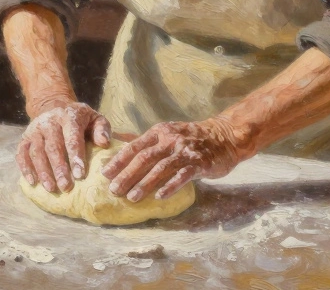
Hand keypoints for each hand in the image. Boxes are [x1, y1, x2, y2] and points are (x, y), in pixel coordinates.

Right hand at [16, 99, 111, 192]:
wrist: (54, 107)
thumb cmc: (80, 120)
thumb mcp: (94, 118)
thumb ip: (102, 129)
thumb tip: (104, 143)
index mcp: (69, 116)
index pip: (72, 137)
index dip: (75, 156)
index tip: (80, 175)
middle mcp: (49, 121)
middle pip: (53, 146)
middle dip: (59, 168)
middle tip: (65, 187)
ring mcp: (34, 129)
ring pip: (37, 152)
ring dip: (43, 171)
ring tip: (51, 188)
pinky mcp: (25, 138)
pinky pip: (22, 153)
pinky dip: (25, 168)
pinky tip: (32, 182)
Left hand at [100, 117, 244, 201]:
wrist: (224, 136)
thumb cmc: (191, 138)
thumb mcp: (167, 133)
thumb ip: (145, 140)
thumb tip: (118, 143)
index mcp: (159, 132)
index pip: (134, 146)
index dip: (118, 160)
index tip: (104, 173)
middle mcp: (170, 140)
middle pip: (144, 158)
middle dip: (127, 175)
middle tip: (113, 190)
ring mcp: (185, 151)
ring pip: (161, 168)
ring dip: (144, 184)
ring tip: (131, 197)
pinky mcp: (199, 163)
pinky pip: (182, 176)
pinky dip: (170, 186)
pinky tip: (160, 197)